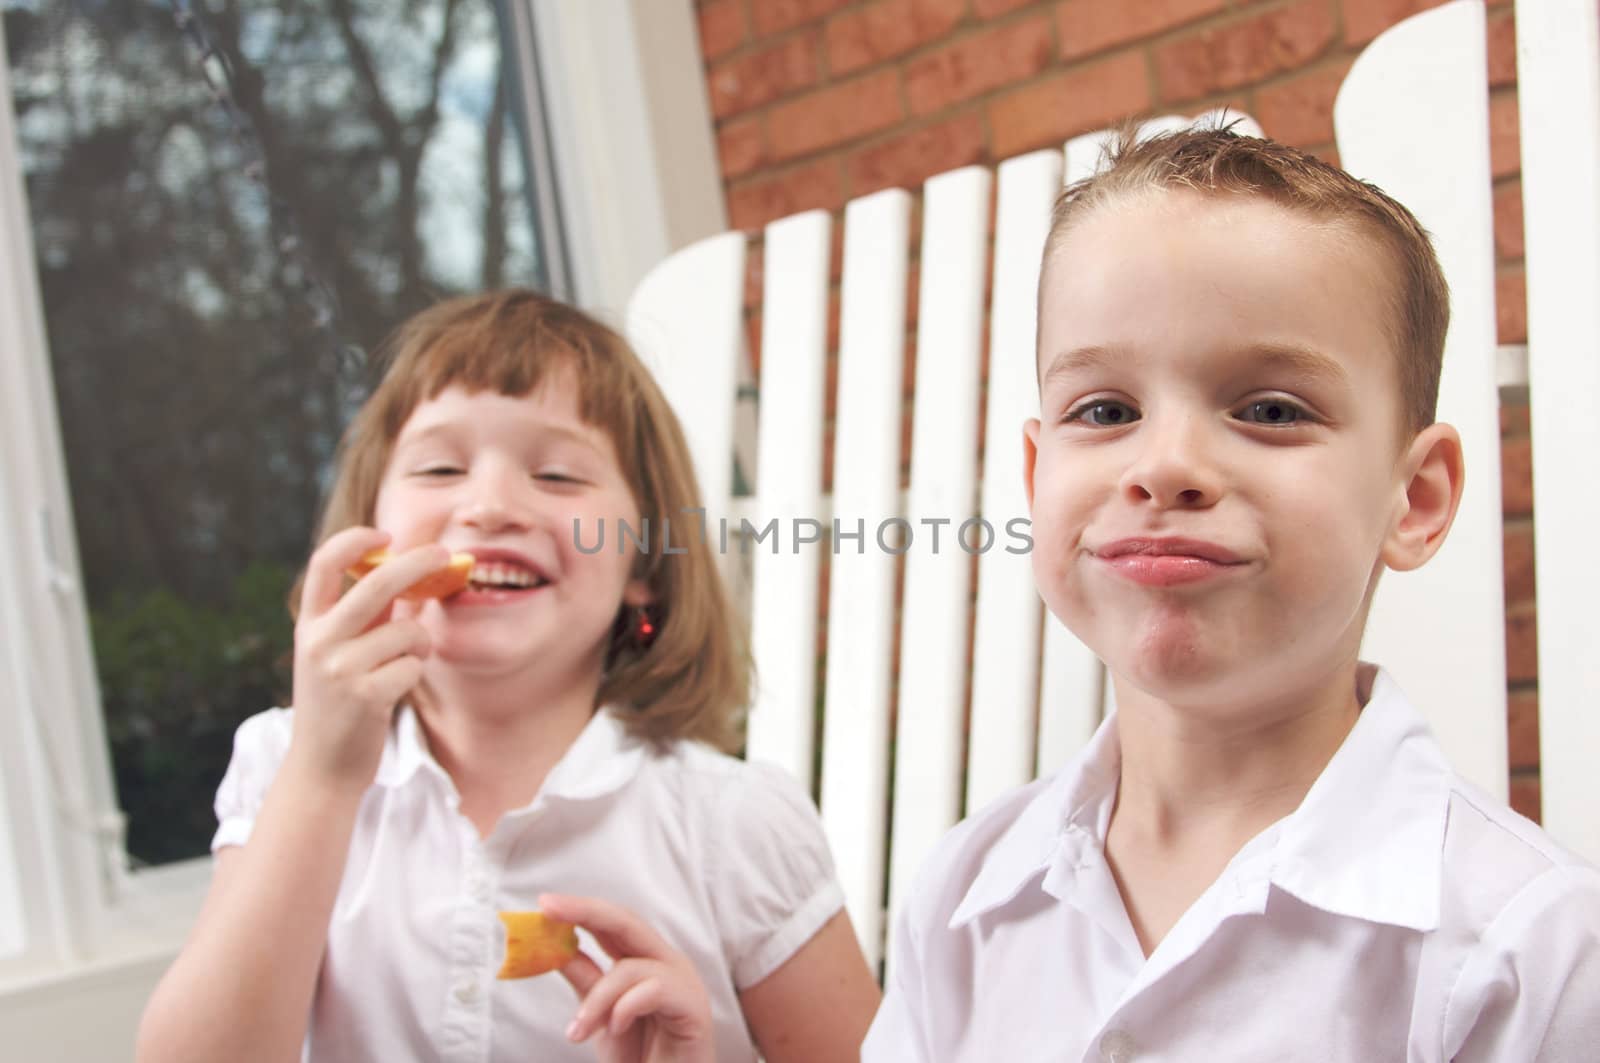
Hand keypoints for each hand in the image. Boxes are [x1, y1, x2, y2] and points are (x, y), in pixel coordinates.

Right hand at [287, 528, 447, 790]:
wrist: (322, 766)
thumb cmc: (340, 702)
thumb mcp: (339, 652)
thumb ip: (366, 615)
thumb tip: (410, 572)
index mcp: (310, 624)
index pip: (324, 563)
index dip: (355, 540)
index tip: (385, 533)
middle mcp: (319, 641)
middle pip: (376, 583)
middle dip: (417, 563)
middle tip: (444, 554)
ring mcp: (339, 668)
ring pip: (406, 630)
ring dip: (420, 643)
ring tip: (405, 662)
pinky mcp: (363, 696)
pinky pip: (412, 665)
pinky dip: (415, 672)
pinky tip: (397, 688)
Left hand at [541, 893, 714, 1062]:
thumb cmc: (641, 1058)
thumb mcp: (601, 1017)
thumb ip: (586, 981)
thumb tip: (555, 948)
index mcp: (646, 961)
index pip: (613, 924)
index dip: (580, 909)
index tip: (544, 904)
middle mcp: (667, 963)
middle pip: (627, 922)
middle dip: (585, 912)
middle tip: (549, 910)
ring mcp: (684, 982)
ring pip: (631, 966)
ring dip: (597, 999)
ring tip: (578, 1031)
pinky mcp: (694, 1006)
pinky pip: (654, 990)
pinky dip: (625, 1008)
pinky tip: (615, 1030)